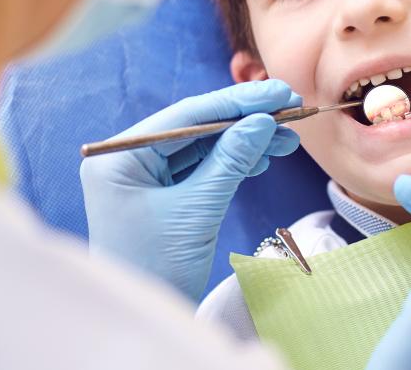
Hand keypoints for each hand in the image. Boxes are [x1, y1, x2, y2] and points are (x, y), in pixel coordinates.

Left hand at [80, 80, 300, 301]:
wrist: (147, 316)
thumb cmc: (157, 267)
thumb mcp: (197, 210)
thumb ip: (230, 160)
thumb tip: (262, 121)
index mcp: (119, 157)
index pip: (186, 116)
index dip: (236, 102)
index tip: (278, 93)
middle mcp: (127, 161)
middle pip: (196, 128)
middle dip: (245, 121)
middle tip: (291, 110)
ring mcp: (144, 179)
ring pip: (203, 148)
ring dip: (245, 142)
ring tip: (287, 139)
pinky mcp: (161, 197)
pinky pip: (202, 170)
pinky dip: (233, 163)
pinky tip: (264, 157)